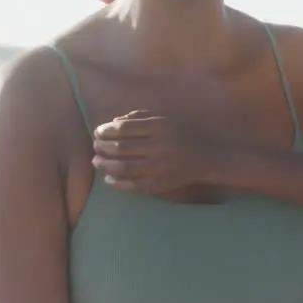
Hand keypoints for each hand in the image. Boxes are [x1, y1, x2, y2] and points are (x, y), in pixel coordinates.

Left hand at [92, 111, 217, 196]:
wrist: (207, 156)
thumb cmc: (183, 133)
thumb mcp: (165, 118)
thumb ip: (140, 117)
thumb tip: (113, 123)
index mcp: (158, 127)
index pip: (124, 128)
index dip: (106, 130)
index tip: (98, 132)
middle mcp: (157, 146)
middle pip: (120, 148)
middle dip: (102, 147)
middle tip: (95, 147)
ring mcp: (158, 167)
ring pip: (123, 167)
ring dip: (105, 165)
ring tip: (97, 162)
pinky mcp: (160, 184)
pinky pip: (133, 185)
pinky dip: (117, 183)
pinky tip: (109, 179)